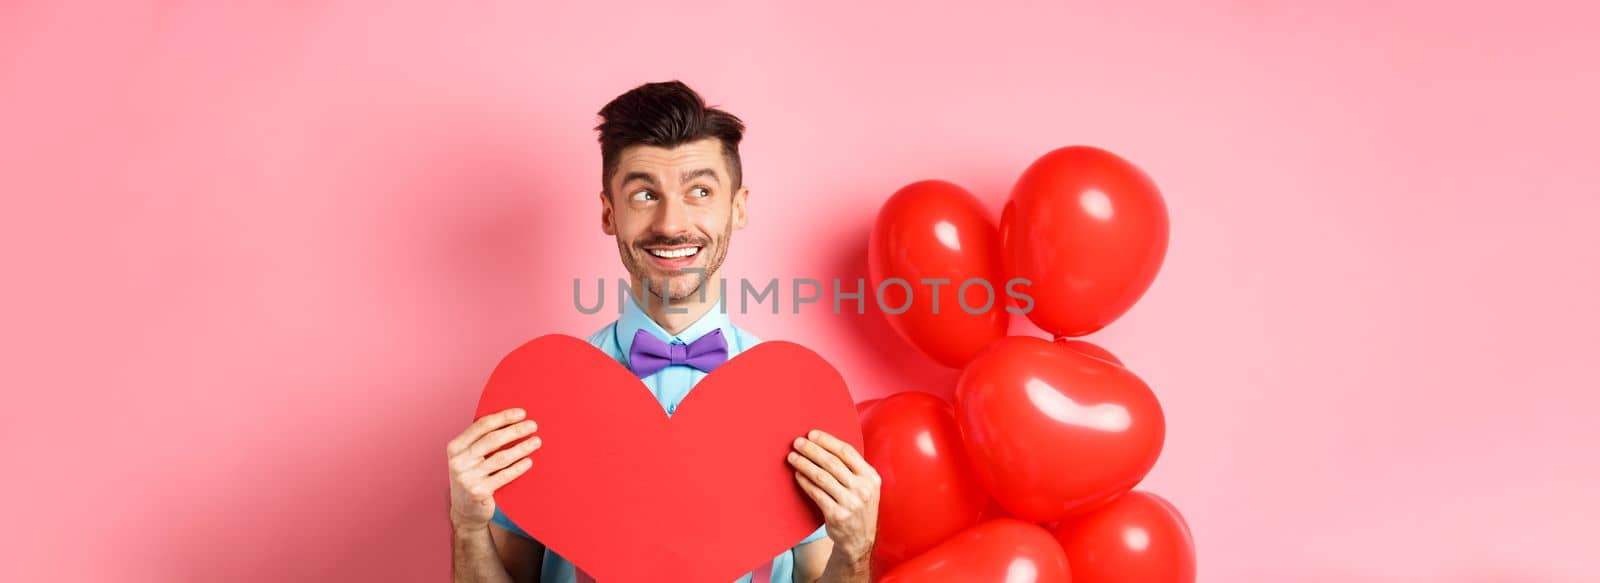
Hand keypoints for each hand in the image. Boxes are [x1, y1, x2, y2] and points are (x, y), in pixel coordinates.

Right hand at [447, 407, 540, 530]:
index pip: (481, 426)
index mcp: (455, 447)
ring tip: (536, 441)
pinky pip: (504, 476)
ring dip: (521, 448)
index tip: (521, 413)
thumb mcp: (468, 457)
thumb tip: (511, 420)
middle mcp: (458, 462)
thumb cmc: (472, 476)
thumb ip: (480, 440)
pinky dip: (518, 467)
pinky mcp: (479, 492)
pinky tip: (529, 461)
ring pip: (501, 458)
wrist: (465, 511)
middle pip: (492, 440)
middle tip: (533, 425)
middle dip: (515, 430)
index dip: (503, 417)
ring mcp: (467, 478)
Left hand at [789, 429, 880, 566]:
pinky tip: (797, 475)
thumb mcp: (866, 486)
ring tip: (792, 457)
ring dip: (804, 464)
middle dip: (812, 450)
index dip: (827, 441)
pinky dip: (805, 482)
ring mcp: (851, 503)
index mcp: (871, 477)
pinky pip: (816, 494)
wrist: (859, 540)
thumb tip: (825, 445)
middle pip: (832, 462)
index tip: (812, 434)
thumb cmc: (858, 507)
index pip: (847, 452)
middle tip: (797, 443)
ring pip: (822, 477)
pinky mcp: (837, 515)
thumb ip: (853, 469)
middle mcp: (863, 489)